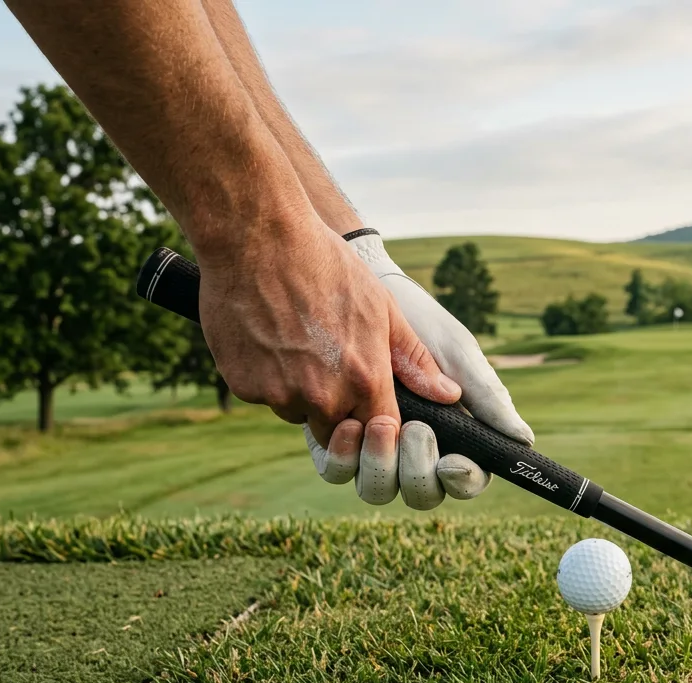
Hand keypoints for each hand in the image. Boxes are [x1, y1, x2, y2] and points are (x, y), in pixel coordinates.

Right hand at [197, 215, 462, 457]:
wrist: (257, 238)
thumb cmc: (326, 266)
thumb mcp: (383, 307)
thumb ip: (414, 359)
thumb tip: (448, 395)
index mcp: (364, 380)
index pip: (381, 434)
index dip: (377, 426)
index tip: (372, 407)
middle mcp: (322, 396)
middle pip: (337, 433)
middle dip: (338, 413)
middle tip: (329, 363)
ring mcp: (279, 393)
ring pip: (297, 413)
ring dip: (300, 393)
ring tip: (297, 340)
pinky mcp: (243, 387)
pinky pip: (263, 396)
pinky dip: (267, 377)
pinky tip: (269, 336)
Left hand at [305, 232, 533, 509]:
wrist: (366, 295)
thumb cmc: (423, 323)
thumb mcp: (458, 356)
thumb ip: (487, 398)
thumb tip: (524, 440)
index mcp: (455, 439)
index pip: (466, 480)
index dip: (462, 481)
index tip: (452, 462)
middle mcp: (415, 454)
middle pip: (422, 493)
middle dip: (418, 471)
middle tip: (418, 429)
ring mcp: (375, 451)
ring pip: (378, 490)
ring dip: (380, 466)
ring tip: (381, 424)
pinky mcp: (337, 442)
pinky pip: (338, 471)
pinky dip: (344, 456)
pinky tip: (348, 423)